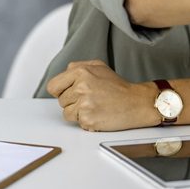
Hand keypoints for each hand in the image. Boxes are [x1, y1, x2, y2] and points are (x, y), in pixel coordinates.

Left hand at [45, 60, 159, 130]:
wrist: (136, 103)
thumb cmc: (118, 87)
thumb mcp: (98, 66)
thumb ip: (77, 67)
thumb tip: (63, 75)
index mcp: (80, 72)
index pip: (53, 86)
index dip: (60, 91)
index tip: (68, 93)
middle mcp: (80, 87)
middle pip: (60, 100)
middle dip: (72, 101)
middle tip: (90, 99)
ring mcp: (84, 104)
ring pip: (67, 113)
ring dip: (78, 112)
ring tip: (94, 106)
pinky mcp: (88, 119)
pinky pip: (77, 122)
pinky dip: (86, 121)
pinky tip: (98, 114)